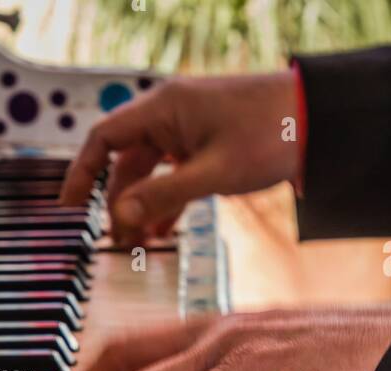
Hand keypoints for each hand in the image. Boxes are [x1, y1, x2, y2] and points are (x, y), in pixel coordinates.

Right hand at [59, 72, 301, 243]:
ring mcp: (187, 129)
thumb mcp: (213, 173)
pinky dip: (165, 200)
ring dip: (142, 206)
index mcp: (163, 108)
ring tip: (139, 242)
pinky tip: (162, 230)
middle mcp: (169, 114)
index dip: (81, 173)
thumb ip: (162, 196)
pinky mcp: (204, 144)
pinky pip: (172, 173)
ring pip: (149, 171)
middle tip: (117, 239)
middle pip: (125, 161)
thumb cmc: (271, 135)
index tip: (68, 207)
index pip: (103, 139)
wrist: (322, 120)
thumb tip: (120, 218)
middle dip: (118, 202)